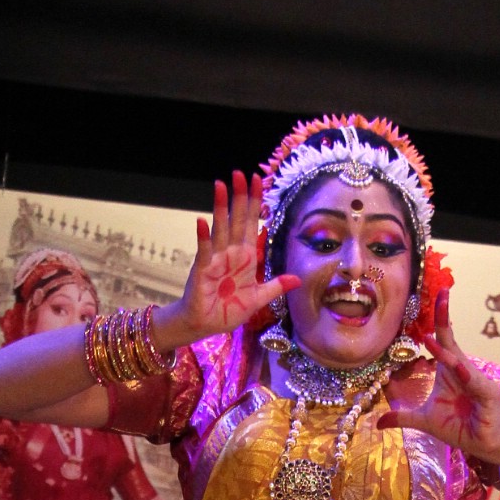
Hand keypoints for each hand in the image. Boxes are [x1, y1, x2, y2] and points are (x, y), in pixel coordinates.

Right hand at [154, 171, 298, 350]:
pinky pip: (204, 251)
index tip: (257, 180)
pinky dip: (204, 237)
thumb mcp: (258, 298)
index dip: (255, 203)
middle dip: (239, 197)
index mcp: (245, 257)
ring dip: (220, 208)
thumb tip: (297, 279)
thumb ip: (275, 287)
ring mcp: (215, 260)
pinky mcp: (202, 271)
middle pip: (237, 220)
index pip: (251, 224)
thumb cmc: (227, 310)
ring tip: (220, 185)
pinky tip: (202, 221)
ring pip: (220, 229)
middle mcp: (230, 253)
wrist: (204, 325)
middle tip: (239, 173)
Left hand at [374, 293, 499, 469]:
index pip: (444, 339)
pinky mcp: (489, 394)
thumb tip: (378, 422)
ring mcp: (478, 381)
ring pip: (460, 362)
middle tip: (441, 294)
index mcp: (451, 371)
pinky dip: (468, 376)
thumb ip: (403, 418)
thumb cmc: (459, 427)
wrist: (484, 444)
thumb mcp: (424, 421)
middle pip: (452, 341)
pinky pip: (476, 383)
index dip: (440, 319)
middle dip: (445, 318)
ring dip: (446, 353)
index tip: (438, 294)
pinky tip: (460, 370)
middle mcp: (465, 370)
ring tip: (429, 339)